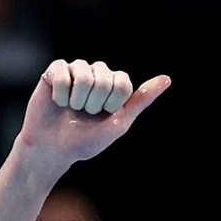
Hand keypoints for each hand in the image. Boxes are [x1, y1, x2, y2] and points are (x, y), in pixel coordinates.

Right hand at [17, 59, 169, 167]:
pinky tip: (58, 102)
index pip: (123, 82)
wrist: (53, 150)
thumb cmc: (86, 140)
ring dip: (77, 99)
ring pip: (83, 74)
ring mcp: (76, 70)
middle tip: (85, 114)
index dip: (113, 103)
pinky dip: (61, 94)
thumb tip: (167, 79)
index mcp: (114, 84)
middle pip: (104, 78)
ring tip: (72, 109)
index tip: (104, 116)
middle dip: (94, 103)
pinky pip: (62, 73)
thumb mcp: (119, 123)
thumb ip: (142, 100)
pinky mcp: (55, 71)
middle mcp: (97, 73)